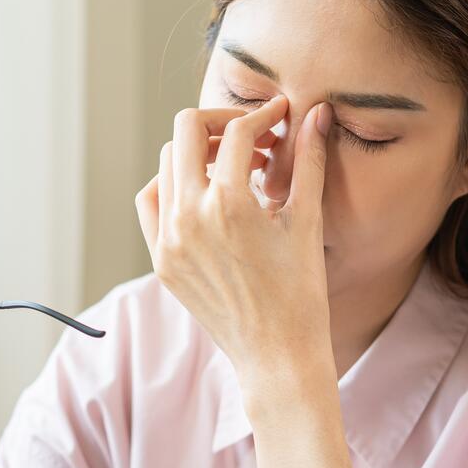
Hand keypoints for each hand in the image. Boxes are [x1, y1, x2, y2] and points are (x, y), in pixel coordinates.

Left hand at [135, 94, 335, 384]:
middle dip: (221, 122)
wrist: (277, 355)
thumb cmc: (301, 292)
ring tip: (233, 166)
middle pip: (186, 130)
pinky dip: (172, 185)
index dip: (263, 116)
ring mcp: (168, 240)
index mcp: (228, 204)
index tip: (280, 118)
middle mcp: (188, 217)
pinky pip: (152, 202)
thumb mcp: (307, 221)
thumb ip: (307, 161)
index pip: (236, 132)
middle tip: (251, 134)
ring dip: (197, 152)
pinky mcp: (161, 260)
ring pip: (166, 163)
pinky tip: (203, 193)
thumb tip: (316, 113)